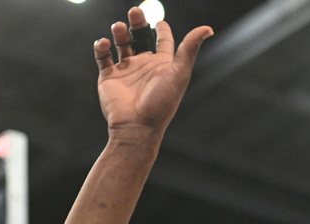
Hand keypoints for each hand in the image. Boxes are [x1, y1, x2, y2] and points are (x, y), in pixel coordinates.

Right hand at [93, 7, 212, 138]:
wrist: (137, 125)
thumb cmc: (161, 103)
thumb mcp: (179, 73)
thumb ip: (190, 49)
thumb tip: (208, 29)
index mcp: (162, 66)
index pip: (163, 42)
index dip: (163, 30)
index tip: (160, 21)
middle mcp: (144, 67)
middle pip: (140, 37)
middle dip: (137, 23)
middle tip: (135, 11)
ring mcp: (126, 71)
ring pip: (121, 44)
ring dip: (120, 33)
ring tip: (118, 27)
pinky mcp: (108, 77)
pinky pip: (102, 57)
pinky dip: (101, 47)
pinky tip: (105, 43)